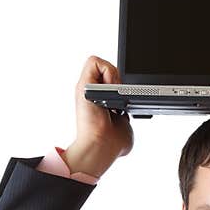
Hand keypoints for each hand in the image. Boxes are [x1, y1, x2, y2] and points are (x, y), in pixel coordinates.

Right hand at [64, 55, 133, 175]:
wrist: (102, 147)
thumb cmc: (112, 144)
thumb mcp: (124, 124)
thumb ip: (125, 115)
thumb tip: (127, 113)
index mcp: (100, 100)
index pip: (110, 79)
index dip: (120, 83)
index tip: (124, 100)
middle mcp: (91, 92)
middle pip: (107, 69)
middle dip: (118, 79)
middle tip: (121, 97)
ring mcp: (86, 88)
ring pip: (99, 63)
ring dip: (114, 76)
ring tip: (116, 94)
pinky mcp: (83, 85)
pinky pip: (94, 61)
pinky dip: (108, 72)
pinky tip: (112, 89)